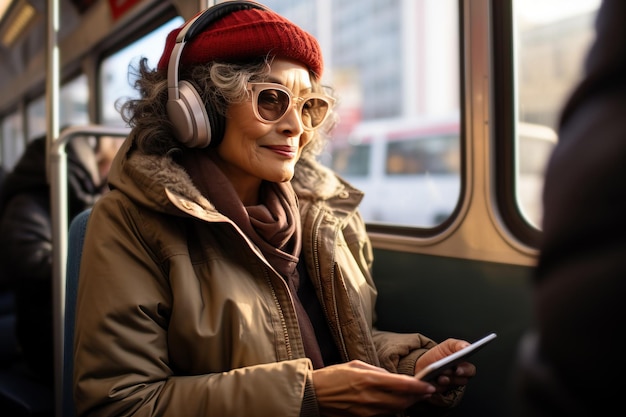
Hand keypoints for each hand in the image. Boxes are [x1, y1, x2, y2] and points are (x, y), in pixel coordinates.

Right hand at [312, 360, 435, 416]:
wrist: (313, 395)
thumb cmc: (331, 377)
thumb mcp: (355, 365)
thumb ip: (376, 371)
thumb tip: (392, 377)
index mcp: (368, 379)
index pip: (401, 385)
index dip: (418, 387)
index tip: (428, 385)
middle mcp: (369, 397)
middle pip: (402, 401)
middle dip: (416, 397)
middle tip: (426, 391)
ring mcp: (366, 411)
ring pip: (395, 410)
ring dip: (407, 403)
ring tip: (414, 396)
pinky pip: (383, 415)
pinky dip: (393, 409)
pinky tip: (396, 403)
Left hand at [415, 338, 476, 391]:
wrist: (423, 363)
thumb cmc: (439, 354)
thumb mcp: (448, 345)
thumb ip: (458, 345)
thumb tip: (467, 347)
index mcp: (463, 366)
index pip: (470, 371)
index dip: (465, 371)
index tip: (457, 369)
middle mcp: (459, 377)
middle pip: (461, 380)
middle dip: (453, 376)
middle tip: (445, 371)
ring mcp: (450, 385)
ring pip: (450, 386)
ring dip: (444, 381)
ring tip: (439, 377)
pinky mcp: (440, 390)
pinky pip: (439, 391)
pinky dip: (435, 387)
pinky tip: (431, 383)